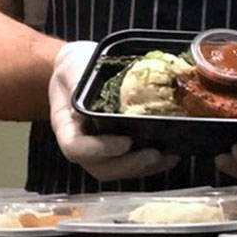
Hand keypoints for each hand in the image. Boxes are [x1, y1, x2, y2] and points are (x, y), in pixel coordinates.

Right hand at [49, 40, 178, 181]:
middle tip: (154, 154)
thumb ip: (78, 78)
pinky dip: (150, 165)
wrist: (80, 66)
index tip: (125, 142)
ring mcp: (98, 148)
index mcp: (66, 125)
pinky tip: (170, 154)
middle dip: (128, 165)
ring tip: (168, 156)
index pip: (75, 148)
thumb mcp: (74, 65)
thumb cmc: (76, 66)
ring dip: (143, 168)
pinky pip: (129, 164)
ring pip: (116, 170)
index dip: (99, 150)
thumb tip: (90, 90)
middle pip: (99, 167)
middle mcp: (81, 142)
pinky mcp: (116, 146)